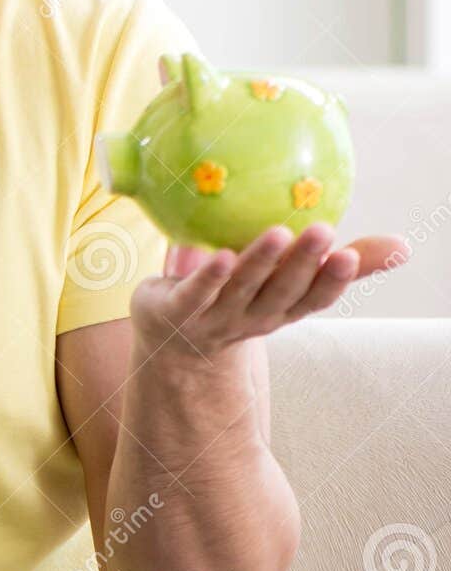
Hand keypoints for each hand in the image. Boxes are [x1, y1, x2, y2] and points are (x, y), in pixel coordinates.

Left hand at [132, 222, 410, 364]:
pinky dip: (208, 276)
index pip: (313, 298)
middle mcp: (251, 317)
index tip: (350, 254)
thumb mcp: (284, 283)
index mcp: (280, 310)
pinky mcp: (174, 311)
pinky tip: (219, 255)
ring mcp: (213, 318)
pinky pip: (193, 293)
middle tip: (323, 232)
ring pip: (240, 290)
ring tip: (280, 233)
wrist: (169, 338)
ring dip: (261, 263)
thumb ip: (333, 264)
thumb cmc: (235, 298)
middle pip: (280, 292)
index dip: (332, 280)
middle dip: (302, 264)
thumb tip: (402, 245)